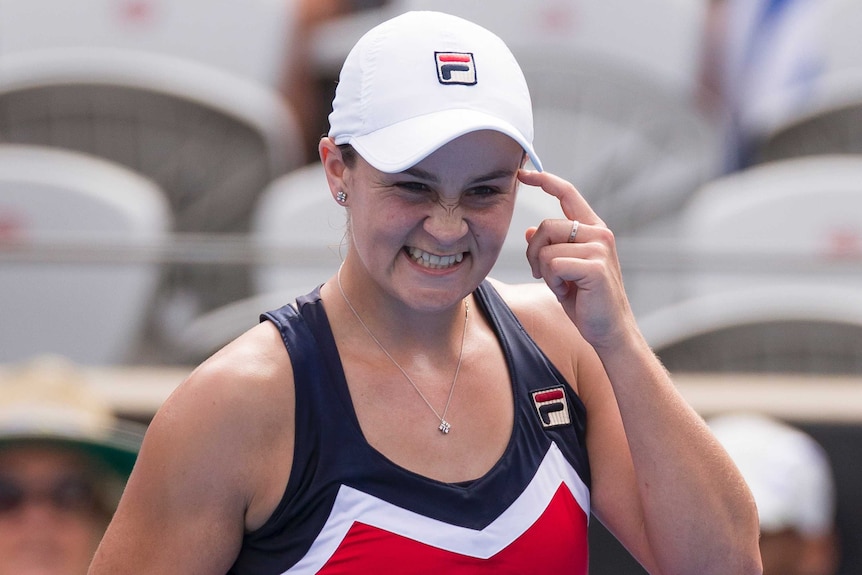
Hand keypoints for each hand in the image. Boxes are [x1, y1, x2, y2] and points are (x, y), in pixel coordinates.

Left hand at [519, 169, 634, 348]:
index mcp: (593, 229)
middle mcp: (599, 233)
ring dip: (544, 271)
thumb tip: (529, 229)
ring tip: (561, 285)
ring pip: (546, 247)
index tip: (522, 173)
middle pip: (546, 226)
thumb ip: (550, 248)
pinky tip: (567, 291)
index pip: (567, 194)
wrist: (609, 331)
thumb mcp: (562, 271)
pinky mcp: (595, 266)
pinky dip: (552, 281)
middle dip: (533, 252)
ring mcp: (599, 248)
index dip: (544, 180)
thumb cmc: (587, 302)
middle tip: (542, 274)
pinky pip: (552, 264)